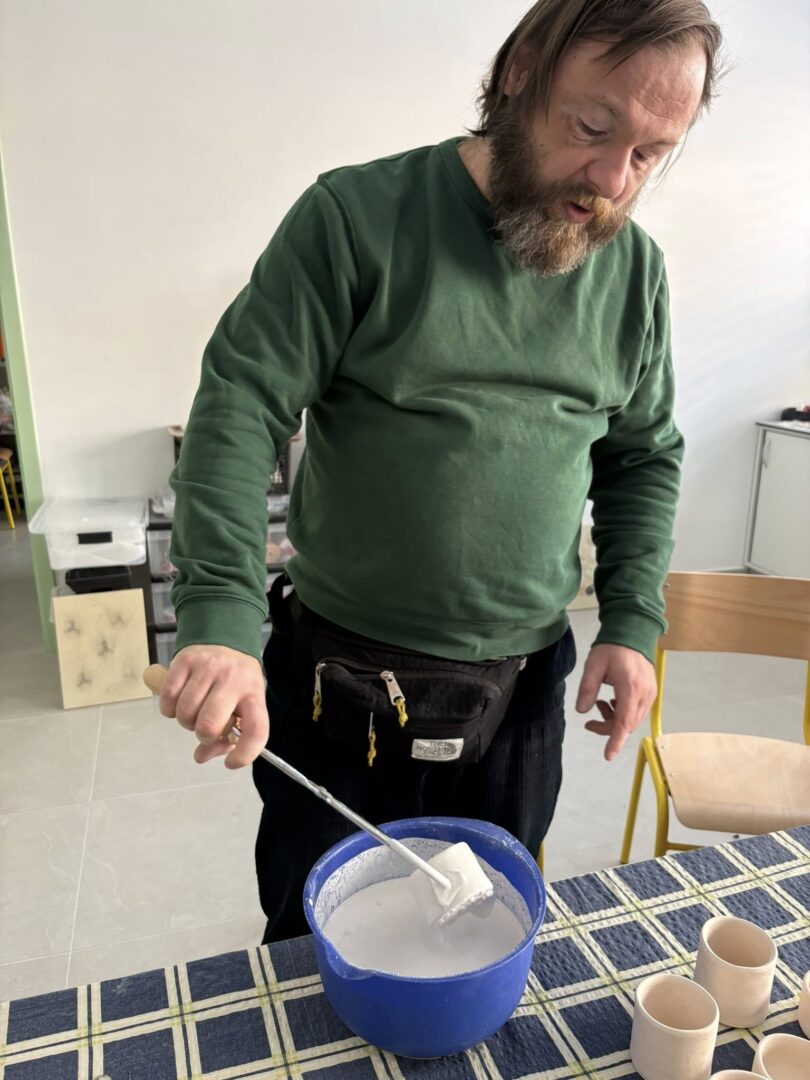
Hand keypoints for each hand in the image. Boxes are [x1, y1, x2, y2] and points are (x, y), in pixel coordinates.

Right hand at [159, 644, 268, 768]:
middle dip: (203, 735)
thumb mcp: (243, 702)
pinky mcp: (185, 661)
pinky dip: (169, 709)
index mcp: (254, 694)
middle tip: (205, 727)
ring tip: (194, 711)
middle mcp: (233, 679)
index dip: (244, 754)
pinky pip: (168, 699)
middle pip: (209, 725)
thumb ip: (227, 734)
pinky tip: (178, 701)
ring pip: (185, 714)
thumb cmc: (235, 680)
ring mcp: (208, 668)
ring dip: (185, 721)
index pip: (256, 730)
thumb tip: (201, 757)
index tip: (231, 763)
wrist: (224, 637)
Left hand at [576, 644, 656, 761]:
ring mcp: (650, 694)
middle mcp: (644, 694)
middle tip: (589, 722)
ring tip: (600, 703)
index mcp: (630, 688)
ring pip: (632, 720)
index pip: (623, 723)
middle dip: (608, 728)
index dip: (615, 741)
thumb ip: (587, 689)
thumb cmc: (612, 647)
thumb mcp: (593, 666)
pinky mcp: (650, 691)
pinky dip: (623, 712)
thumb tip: (582, 711)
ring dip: (615, 719)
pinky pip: (637, 711)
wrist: (632, 632)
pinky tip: (612, 700)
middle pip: (627, 725)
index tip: (608, 755)